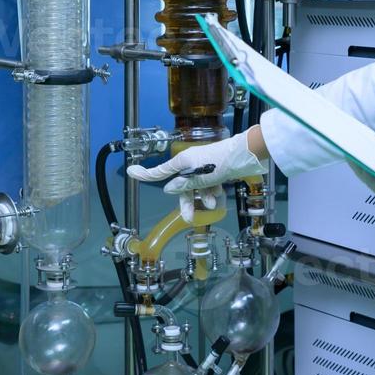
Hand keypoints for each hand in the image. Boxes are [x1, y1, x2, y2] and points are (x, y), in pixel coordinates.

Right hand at [127, 132, 267, 221]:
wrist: (244, 155)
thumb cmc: (219, 164)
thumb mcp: (199, 178)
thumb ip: (184, 185)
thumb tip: (169, 189)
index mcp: (182, 162)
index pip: (160, 171)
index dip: (145, 174)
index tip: (130, 171)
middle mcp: (190, 163)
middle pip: (183, 186)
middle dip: (187, 201)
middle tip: (188, 218)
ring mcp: (203, 166)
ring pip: (198, 187)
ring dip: (204, 196)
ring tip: (213, 203)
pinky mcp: (214, 169)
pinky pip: (209, 184)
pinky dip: (213, 190)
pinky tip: (219, 195)